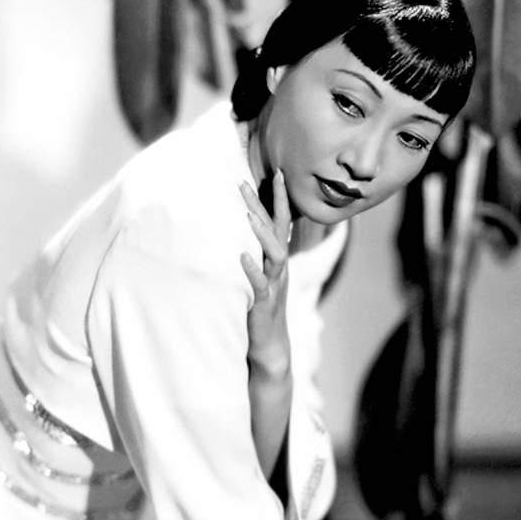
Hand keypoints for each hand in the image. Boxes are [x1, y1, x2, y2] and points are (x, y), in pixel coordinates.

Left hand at [240, 169, 291, 376]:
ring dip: (262, 234)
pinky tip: (241, 257)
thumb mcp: (258, 278)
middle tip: (245, 182)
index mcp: (277, 260)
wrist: (270, 347)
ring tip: (248, 215)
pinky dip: (252, 269)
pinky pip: (261, 284)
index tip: (276, 172)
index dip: (278, 199)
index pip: (280, 223)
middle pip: (276, 231)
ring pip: (274, 254)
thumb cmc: (260, 310)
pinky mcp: (265, 303)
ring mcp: (274, 285)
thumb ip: (254, 256)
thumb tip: (240, 232)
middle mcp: (279, 268)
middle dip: (266, 205)